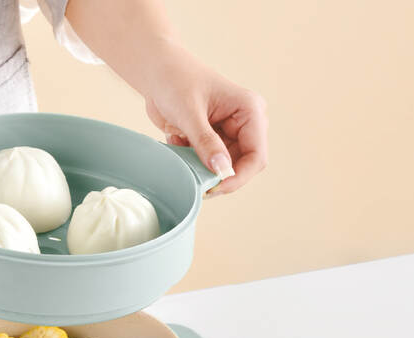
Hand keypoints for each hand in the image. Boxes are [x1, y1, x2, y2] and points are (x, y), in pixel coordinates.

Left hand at [144, 46, 267, 194]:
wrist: (157, 73)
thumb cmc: (176, 81)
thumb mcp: (189, 113)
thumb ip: (206, 143)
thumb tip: (222, 171)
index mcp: (250, 111)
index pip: (256, 156)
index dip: (238, 177)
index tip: (213, 188)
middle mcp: (245, 124)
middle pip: (242, 166)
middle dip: (217, 175)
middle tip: (193, 178)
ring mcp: (229, 133)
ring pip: (222, 168)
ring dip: (200, 166)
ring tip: (181, 145)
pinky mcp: (213, 140)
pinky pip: (207, 163)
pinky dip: (190, 160)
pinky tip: (177, 139)